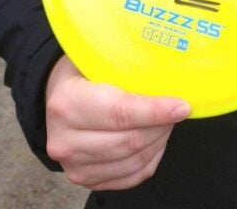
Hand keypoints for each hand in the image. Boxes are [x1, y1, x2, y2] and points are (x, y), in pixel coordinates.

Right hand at [45, 56, 191, 189]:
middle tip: (179, 109)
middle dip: (162, 125)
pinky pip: (130, 177)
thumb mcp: (94, 56)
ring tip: (168, 121)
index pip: (120, 113)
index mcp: (67, 103)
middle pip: (130, 140)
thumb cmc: (80, 72)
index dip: (155, 111)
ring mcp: (74, 165)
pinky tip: (156, 139)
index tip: (182, 106)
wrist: (54, 98)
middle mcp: (65, 140)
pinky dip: (151, 159)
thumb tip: (168, 67)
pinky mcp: (85, 180)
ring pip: (134, 160)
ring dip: (159, 141)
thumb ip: (125, 63)